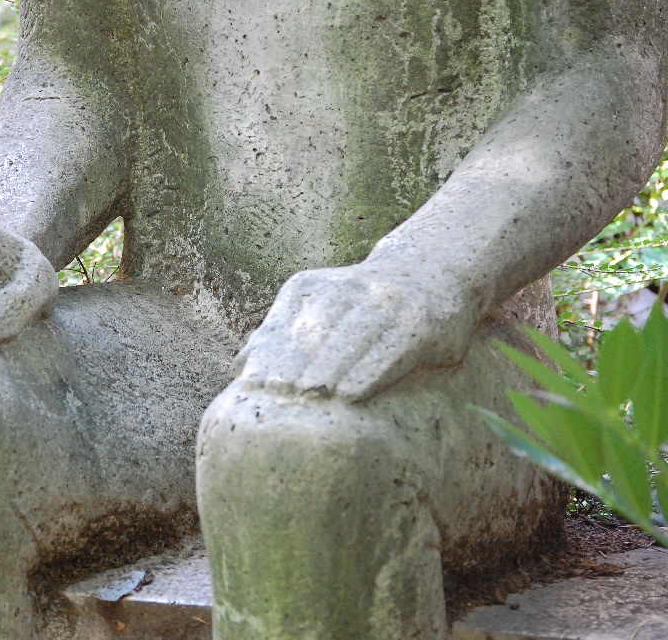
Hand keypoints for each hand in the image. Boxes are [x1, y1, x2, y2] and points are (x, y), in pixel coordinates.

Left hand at [234, 262, 475, 400]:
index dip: (266, 357)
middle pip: (311, 332)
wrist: (430, 272)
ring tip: (307, 397)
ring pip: (348, 339)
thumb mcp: (313, 306)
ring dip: (325, 370)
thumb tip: (238, 365)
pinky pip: (388, 350)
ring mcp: (383, 302)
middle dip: (291, 364)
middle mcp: (344, 289)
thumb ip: (279, 333)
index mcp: (307, 287)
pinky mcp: (417, 322)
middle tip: (276, 394)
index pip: (280, 326)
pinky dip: (367, 373)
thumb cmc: (358, 305)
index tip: (252, 386)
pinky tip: (351, 395)